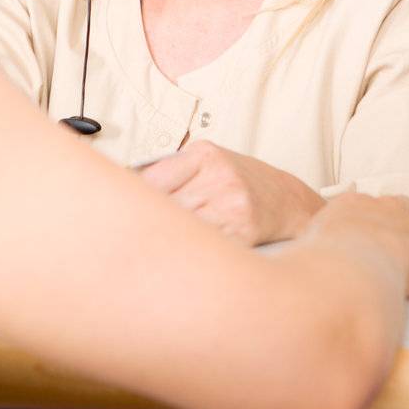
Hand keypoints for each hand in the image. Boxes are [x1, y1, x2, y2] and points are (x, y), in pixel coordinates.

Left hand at [138, 140, 325, 245]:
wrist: (286, 200)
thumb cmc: (239, 181)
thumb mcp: (208, 161)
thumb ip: (171, 170)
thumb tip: (123, 187)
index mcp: (204, 155)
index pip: (151, 180)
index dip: (134, 202)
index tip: (122, 214)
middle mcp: (219, 177)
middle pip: (163, 208)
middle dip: (149, 224)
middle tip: (129, 238)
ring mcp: (232, 207)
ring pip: (179, 230)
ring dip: (166, 241)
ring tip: (158, 247)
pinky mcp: (241, 234)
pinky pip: (201, 247)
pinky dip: (189, 252)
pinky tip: (186, 253)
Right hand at [301, 193, 408, 297]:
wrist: (351, 269)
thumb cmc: (320, 260)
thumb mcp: (302, 243)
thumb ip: (300, 244)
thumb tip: (266, 256)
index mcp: (356, 206)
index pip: (371, 203)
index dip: (375, 214)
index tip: (374, 222)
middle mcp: (389, 212)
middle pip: (405, 207)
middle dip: (407, 217)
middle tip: (406, 231)